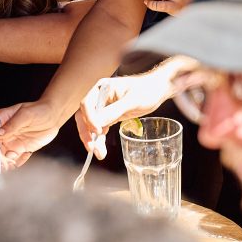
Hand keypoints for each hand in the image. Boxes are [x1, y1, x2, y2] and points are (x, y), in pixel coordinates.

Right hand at [0, 100, 61, 166]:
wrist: (53, 117)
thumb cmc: (39, 110)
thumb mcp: (26, 115)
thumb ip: (12, 125)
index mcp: (0, 119)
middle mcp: (3, 132)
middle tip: (4, 163)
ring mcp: (10, 142)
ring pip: (1, 156)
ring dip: (4, 163)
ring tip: (14, 162)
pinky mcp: (19, 150)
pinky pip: (12, 161)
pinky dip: (16, 163)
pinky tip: (26, 156)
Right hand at [75, 58, 196, 159]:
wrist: (157, 91)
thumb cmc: (146, 90)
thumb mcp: (132, 100)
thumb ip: (114, 110)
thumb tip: (97, 123)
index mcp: (101, 88)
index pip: (87, 104)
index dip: (89, 118)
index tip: (97, 130)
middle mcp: (99, 97)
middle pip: (85, 116)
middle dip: (86, 132)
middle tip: (91, 148)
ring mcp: (103, 107)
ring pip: (90, 125)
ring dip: (92, 139)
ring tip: (99, 153)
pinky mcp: (109, 116)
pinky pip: (99, 129)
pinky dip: (99, 139)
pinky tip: (102, 150)